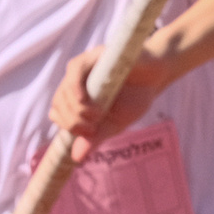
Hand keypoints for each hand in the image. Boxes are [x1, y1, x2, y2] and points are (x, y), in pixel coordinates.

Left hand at [50, 43, 174, 159]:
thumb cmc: (134, 99)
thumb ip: (95, 138)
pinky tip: (83, 100)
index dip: (67, 126)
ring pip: (64, 89)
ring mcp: (83, 68)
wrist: (155, 77)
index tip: (89, 133)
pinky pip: (75, 70)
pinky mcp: (93, 55)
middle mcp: (76, 83)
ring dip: (76, 108)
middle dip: (73, 120)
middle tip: (94, 126)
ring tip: (97, 115)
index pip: (58, 113)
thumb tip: (76, 158)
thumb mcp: (114, 124)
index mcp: (77, 99)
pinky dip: (75, 88)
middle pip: (58, 103)